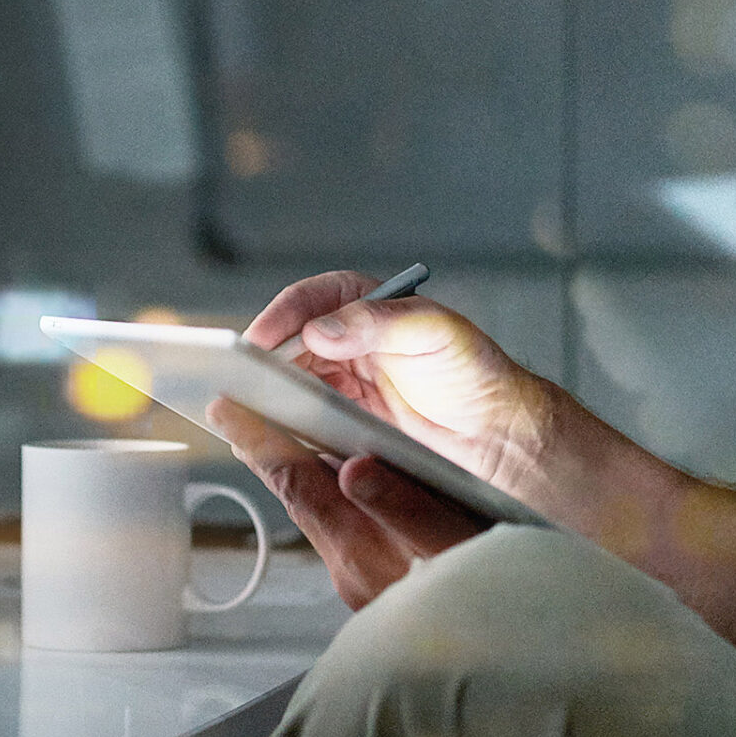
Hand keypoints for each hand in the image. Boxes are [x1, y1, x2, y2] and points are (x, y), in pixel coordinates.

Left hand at [211, 397, 487, 610]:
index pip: (297, 485)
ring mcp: (367, 590)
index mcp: (365, 555)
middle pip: (301, 500)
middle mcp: (354, 574)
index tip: (226, 406)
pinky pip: (348, 537)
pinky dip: (340, 505)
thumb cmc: (500, 605)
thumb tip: (354, 470)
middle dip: (273, 454)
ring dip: (307, 479)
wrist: (516, 667)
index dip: (261, 440)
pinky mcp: (383, 598)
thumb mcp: (460, 549)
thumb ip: (406, 510)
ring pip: (324, 518)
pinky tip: (350, 488)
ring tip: (289, 439)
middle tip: (242, 411)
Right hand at [242, 271, 555, 506]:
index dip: (281, 317)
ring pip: (284, 379)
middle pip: (285, 342)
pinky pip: (295, 414)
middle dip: (261, 358)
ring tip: (247, 405)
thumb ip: (378, 322)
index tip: (261, 341)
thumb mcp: (435, 334)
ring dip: (264, 391)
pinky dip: (279, 421)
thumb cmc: (475, 375)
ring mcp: (338, 379)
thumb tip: (321, 329)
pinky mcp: (336, 418)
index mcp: (364, 304)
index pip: (309, 300)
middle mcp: (344, 338)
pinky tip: (271, 431)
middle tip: (241, 378)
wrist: (494, 436)